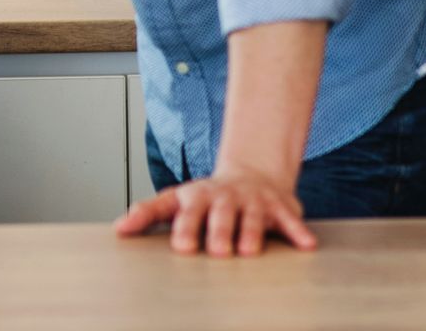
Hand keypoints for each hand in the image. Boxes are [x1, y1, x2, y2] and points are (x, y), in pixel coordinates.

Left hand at [114, 163, 317, 256]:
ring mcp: (252, 200)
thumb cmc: (206, 198)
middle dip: (219, 231)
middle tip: (218, 251)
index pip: (187, 211)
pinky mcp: (279, 206)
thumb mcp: (176, 200)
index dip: (185, 227)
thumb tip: (119, 229)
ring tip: (249, 251)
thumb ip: (148, 213)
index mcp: (197, 197)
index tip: (181, 246)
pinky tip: (306, 245)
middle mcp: (224, 197)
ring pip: (253, 216)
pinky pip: (290, 220)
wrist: (250, 174)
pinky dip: (298, 230)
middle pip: (220, 214)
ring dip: (251, 232)